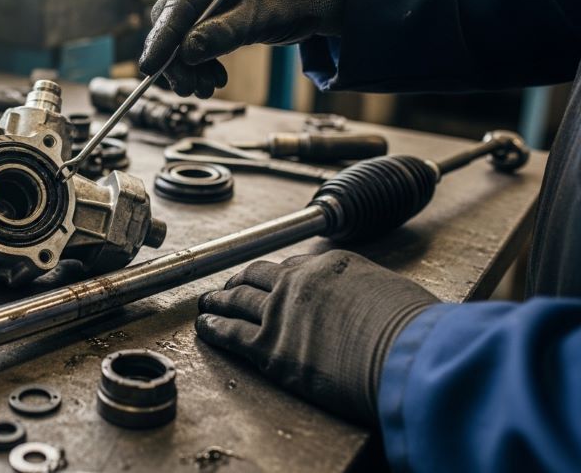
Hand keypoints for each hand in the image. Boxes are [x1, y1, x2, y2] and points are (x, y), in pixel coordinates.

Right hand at [140, 0, 343, 97]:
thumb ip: (225, 33)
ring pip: (181, 36)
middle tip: (188, 89)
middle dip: (178, 59)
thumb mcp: (263, 17)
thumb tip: (186, 53)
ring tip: (207, 89)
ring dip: (189, 67)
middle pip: (173, 20)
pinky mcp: (212, 14)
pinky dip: (201, 64)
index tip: (150, 66)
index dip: (163, 36)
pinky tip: (215, 79)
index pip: (179, 2)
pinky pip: (195, 41)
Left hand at [196, 250, 436, 424]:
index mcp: (331, 265)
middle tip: (230, 286)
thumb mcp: (392, 292)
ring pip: (237, 300)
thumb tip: (369, 303)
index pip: (293, 266)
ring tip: (209, 302)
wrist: (408, 354)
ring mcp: (281, 314)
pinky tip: (205, 326)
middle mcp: (299, 283)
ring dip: (219, 300)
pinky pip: (230, 333)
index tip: (269, 280)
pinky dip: (213, 328)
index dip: (277, 275)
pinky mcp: (270, 348)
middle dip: (240, 280)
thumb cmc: (415, 331)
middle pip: (258, 277)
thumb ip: (368, 292)